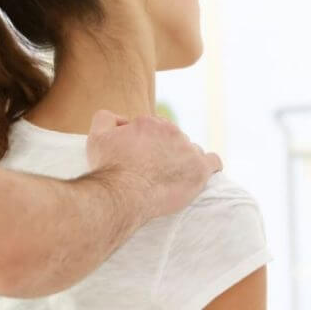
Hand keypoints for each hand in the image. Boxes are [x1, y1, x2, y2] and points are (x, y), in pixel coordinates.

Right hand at [86, 110, 221, 219]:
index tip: (138, 157)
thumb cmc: (109, 167)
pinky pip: (213, 162)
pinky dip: (207, 166)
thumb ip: (107, 118)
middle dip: (163, 149)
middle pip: (172, 138)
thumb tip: (122, 119)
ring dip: (182, 159)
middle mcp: (171, 131)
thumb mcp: (97, 136)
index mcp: (150, 122)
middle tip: (150, 169)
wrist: (122, 194)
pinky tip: (199, 173)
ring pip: (190, 150)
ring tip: (169, 176)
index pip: (154, 127)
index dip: (145, 141)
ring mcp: (187, 150)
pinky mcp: (199, 170)